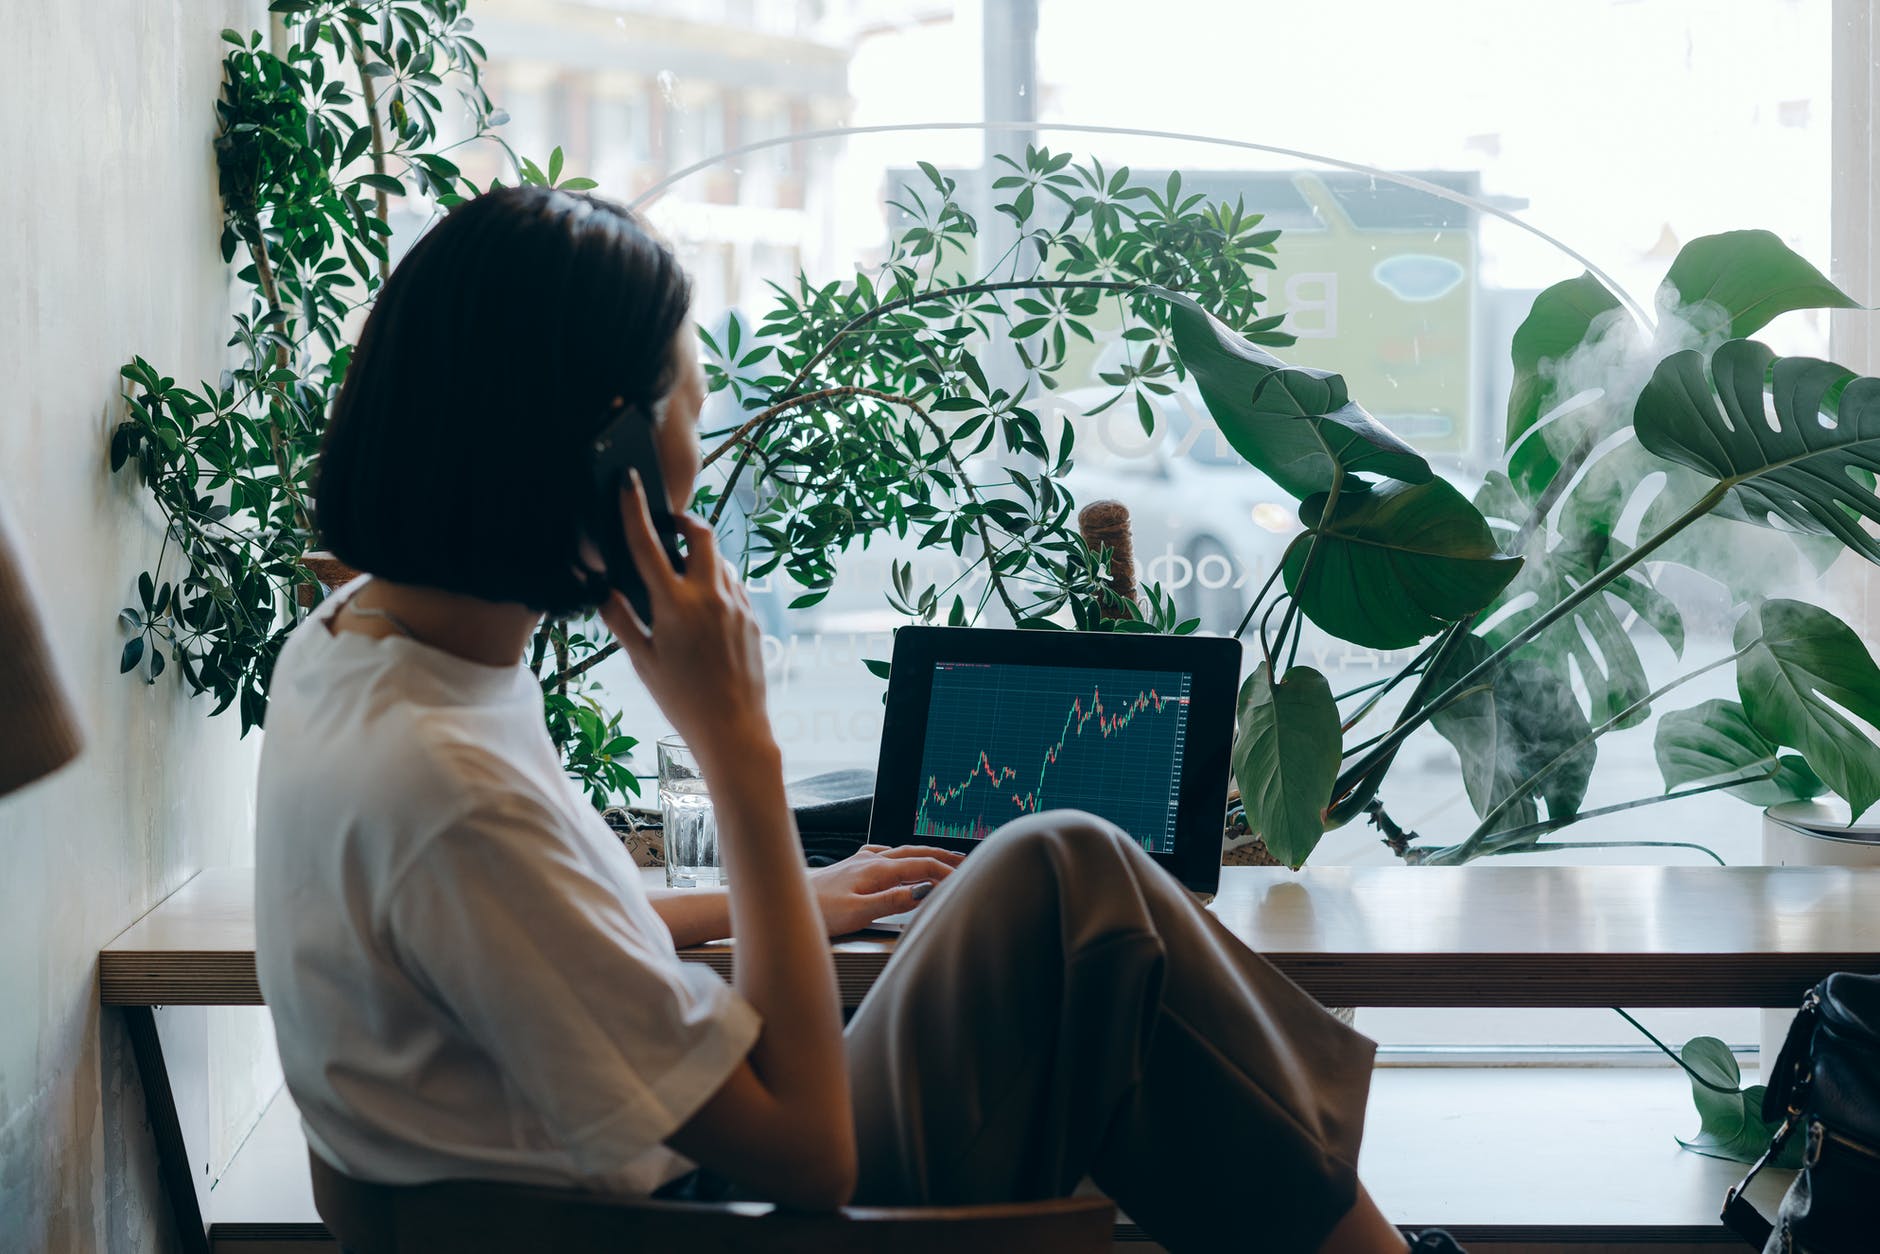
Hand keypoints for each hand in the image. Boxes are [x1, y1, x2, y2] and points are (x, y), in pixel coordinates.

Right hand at [600, 473, 772, 763]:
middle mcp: (710, 596)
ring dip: (702, 559)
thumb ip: (620, 619)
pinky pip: (734, 587)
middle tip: (670, 527)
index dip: (633, 508)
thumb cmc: (682, 700)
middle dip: (686, 522)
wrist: (734, 729)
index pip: (647, 544)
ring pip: (721, 562)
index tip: (628, 481)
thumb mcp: (641, 661)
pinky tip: (705, 611)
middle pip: (702, 534)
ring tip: (683, 581)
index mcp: (675, 605)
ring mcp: (737, 605)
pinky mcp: (754, 618)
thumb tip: (603, 591)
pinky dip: (717, 585)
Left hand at [808, 845, 965, 934]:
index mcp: (878, 870)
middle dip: (942, 857)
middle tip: (966, 861)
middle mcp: (871, 860)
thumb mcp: (858, 913)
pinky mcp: (851, 866)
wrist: (785, 900)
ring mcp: (860, 861)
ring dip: (924, 854)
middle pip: (915, 854)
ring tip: (941, 858)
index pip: (921, 867)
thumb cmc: (819, 911)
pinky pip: (883, 854)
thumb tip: (923, 892)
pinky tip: (896, 857)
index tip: (965, 880)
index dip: (946, 872)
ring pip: (901, 852)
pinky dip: (900, 855)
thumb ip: (892, 902)